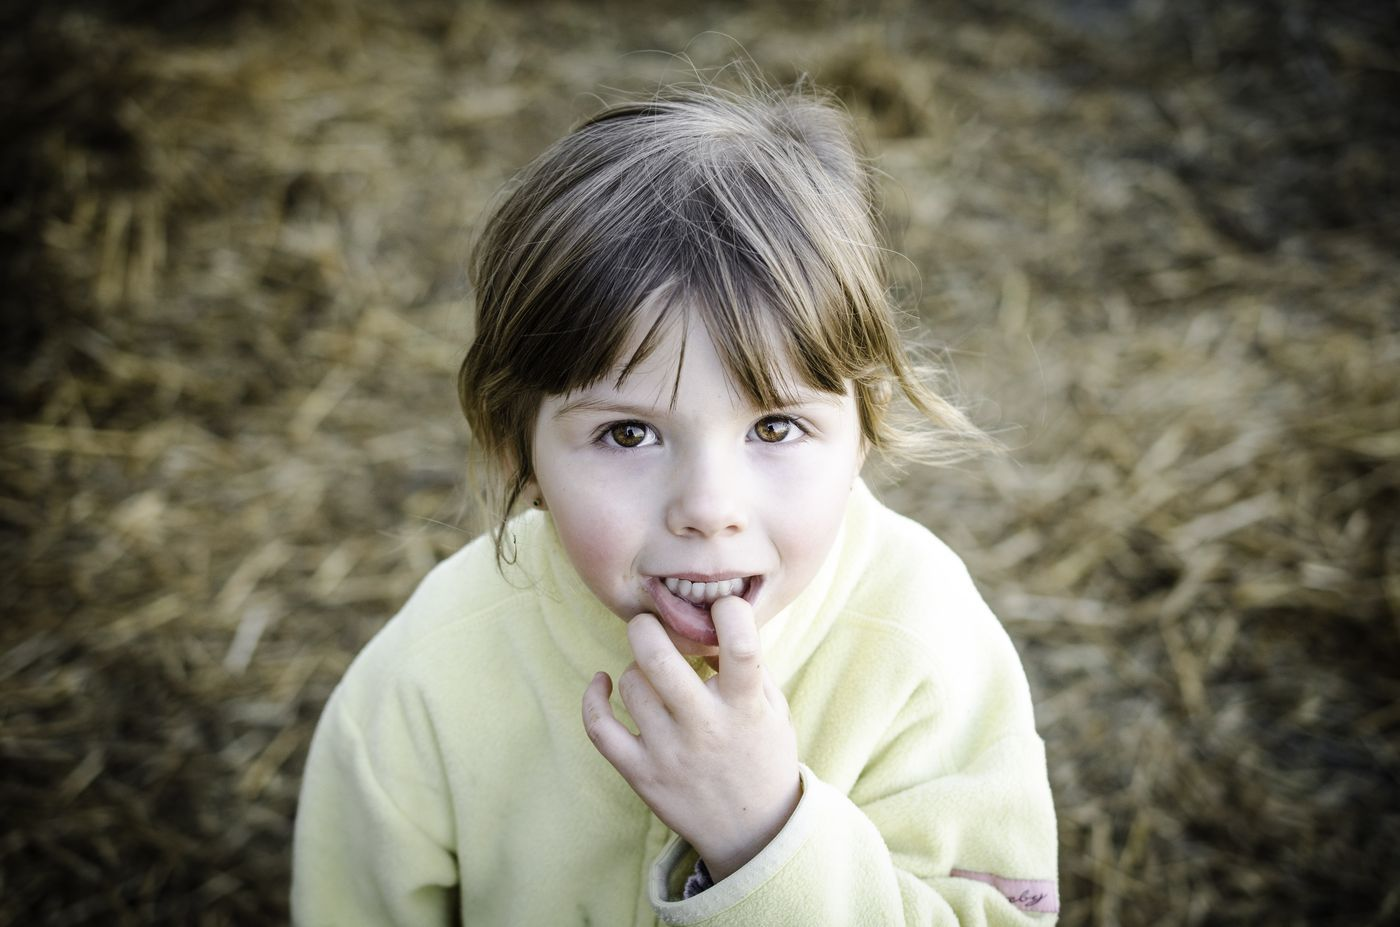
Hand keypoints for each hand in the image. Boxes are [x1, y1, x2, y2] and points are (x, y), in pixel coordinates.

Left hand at [581, 596, 800, 881]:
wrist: (753, 832)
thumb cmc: (764, 759)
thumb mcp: (775, 711)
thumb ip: (749, 668)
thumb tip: (708, 628)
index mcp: (745, 707)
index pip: (741, 648)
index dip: (730, 613)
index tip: (722, 608)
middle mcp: (705, 727)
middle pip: (660, 659)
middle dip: (649, 627)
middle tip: (653, 624)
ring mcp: (668, 751)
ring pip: (631, 684)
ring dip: (637, 667)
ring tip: (652, 673)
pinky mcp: (641, 773)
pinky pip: (599, 728)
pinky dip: (593, 698)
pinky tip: (602, 682)